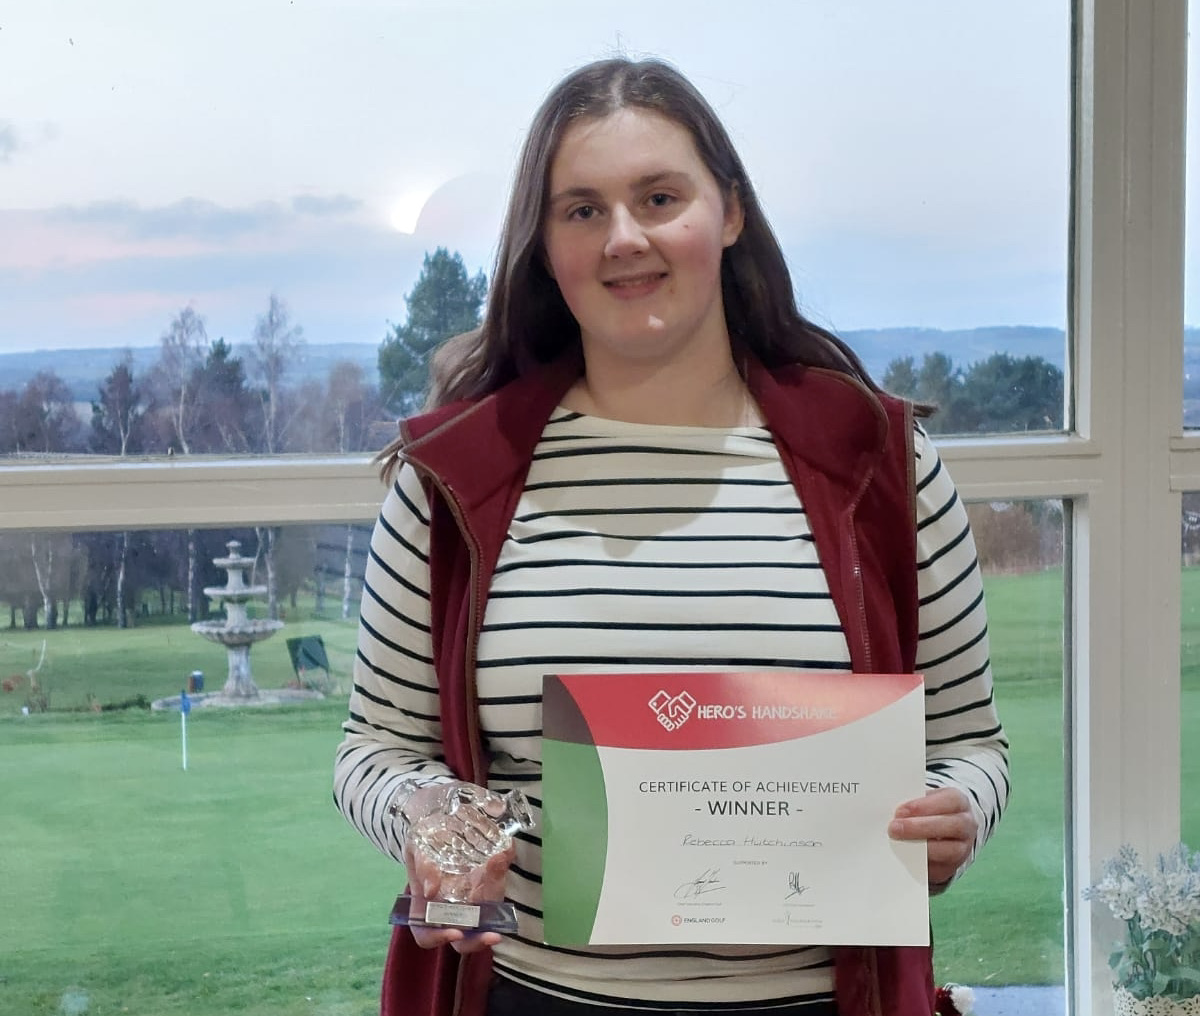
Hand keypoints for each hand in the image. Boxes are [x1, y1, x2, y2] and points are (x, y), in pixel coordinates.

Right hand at [400, 784, 517, 953]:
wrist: (436, 811)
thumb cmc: (421, 835)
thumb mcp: (417, 844)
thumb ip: (423, 864)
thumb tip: (433, 890)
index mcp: (424, 904)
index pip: (426, 934)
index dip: (438, 938)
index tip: (455, 931)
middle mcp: (450, 906)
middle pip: (464, 936)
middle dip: (479, 938)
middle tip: (493, 933)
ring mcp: (471, 894)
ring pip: (486, 910)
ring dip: (494, 893)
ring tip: (497, 862)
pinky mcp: (488, 877)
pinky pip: (497, 881)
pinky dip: (501, 869)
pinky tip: (503, 851)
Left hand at [887, 787, 976, 886]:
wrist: (947, 830)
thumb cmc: (930, 810)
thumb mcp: (925, 800)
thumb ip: (913, 803)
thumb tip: (889, 809)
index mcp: (959, 802)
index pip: (949, 800)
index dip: (924, 806)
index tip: (900, 811)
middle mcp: (967, 825)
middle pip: (952, 826)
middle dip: (921, 828)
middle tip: (894, 828)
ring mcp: (963, 848)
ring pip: (950, 851)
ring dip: (923, 848)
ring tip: (898, 844)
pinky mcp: (952, 867)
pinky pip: (939, 870)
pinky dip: (921, 865)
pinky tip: (904, 858)